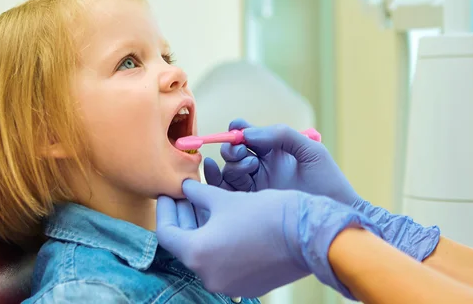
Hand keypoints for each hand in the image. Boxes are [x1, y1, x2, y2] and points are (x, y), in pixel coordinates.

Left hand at [156, 180, 380, 298]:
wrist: (307, 235)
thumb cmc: (264, 213)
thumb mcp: (226, 198)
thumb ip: (199, 194)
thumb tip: (186, 188)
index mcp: (198, 254)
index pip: (167, 232)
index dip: (165, 209)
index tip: (167, 192)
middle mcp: (209, 276)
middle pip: (185, 243)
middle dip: (184, 215)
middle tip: (185, 193)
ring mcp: (229, 284)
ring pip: (205, 251)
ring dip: (202, 226)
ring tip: (205, 200)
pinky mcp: (247, 284)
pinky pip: (223, 260)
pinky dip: (219, 240)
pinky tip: (225, 218)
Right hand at [204, 119, 358, 205]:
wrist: (334, 218)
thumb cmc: (328, 181)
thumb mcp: (310, 150)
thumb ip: (281, 134)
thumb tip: (248, 134)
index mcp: (274, 149)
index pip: (248, 134)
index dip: (238, 129)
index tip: (238, 130)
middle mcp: (261, 166)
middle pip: (234, 151)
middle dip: (233, 148)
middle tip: (244, 153)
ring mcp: (255, 186)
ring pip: (229, 169)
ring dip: (232, 164)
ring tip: (249, 167)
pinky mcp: (250, 205)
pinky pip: (226, 190)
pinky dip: (216, 179)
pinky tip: (216, 172)